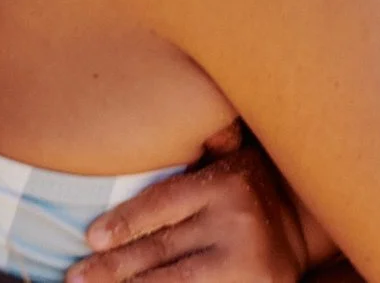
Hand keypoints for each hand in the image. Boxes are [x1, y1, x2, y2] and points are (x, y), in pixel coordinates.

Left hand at [66, 124, 322, 282]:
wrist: (305, 225)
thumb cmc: (251, 186)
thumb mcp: (232, 158)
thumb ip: (202, 148)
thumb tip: (154, 114)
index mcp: (226, 181)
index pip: (164, 204)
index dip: (125, 223)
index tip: (91, 238)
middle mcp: (236, 220)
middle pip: (160, 249)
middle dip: (112, 267)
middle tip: (75, 276)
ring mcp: (245, 260)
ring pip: (173, 281)